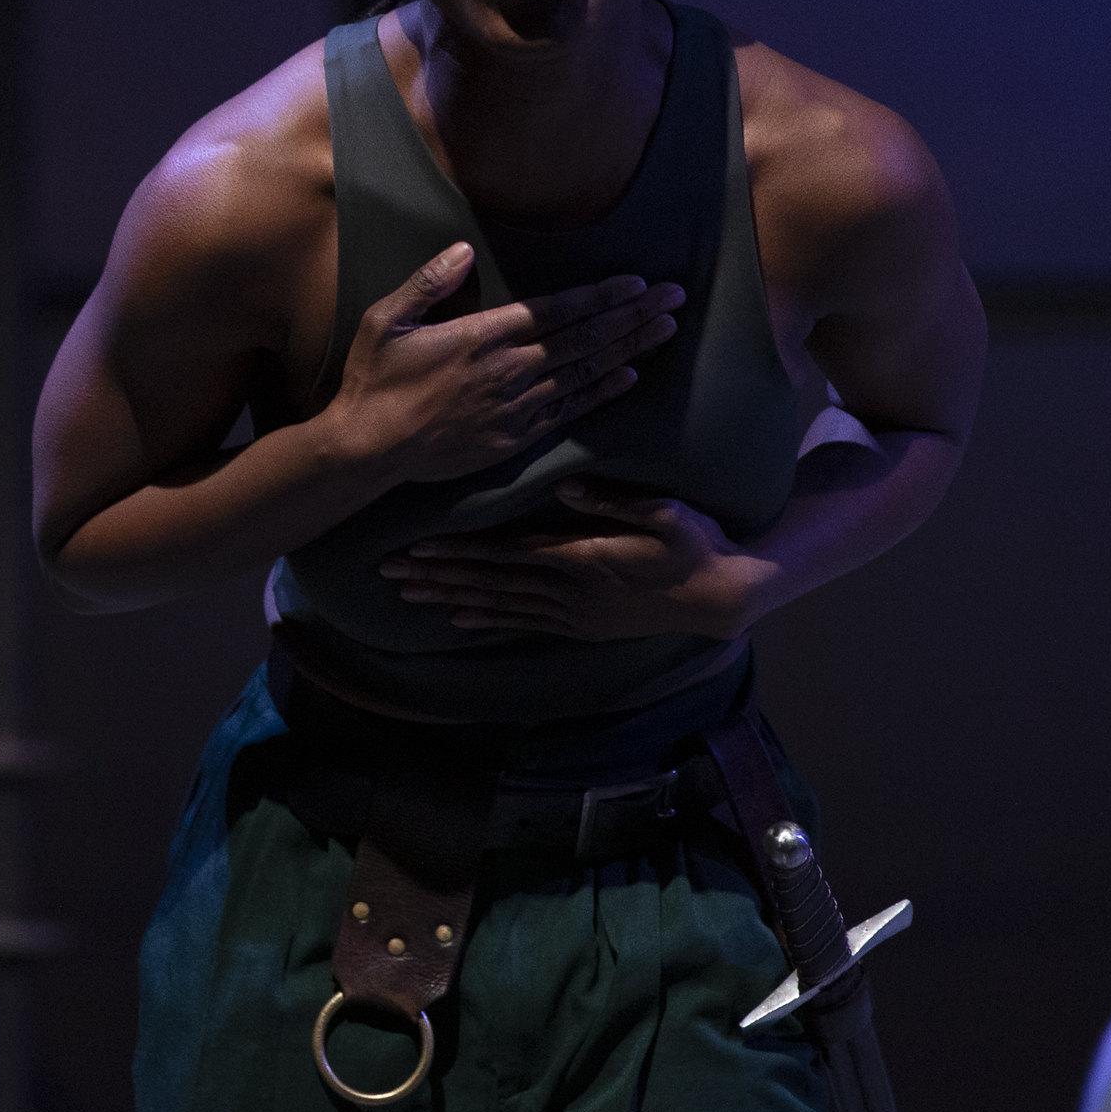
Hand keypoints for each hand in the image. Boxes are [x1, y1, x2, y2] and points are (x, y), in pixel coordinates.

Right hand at [330, 245, 683, 485]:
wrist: (369, 450)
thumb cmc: (374, 380)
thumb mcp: (385, 319)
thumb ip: (427, 283)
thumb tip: (463, 251)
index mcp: (483, 336)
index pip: (557, 310)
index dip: (602, 296)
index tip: (638, 283)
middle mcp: (510, 370)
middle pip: (585, 337)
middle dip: (634, 314)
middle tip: (675, 297)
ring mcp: (517, 407)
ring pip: (586, 372)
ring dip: (630, 348)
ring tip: (667, 330)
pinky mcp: (516, 438)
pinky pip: (571, 411)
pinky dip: (603, 392)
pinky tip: (630, 376)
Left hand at [379, 478, 769, 638]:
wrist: (720, 597)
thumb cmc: (695, 545)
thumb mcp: (667, 513)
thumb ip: (614, 500)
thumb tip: (564, 485)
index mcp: (581, 558)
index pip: (505, 554)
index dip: (459, 550)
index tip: (418, 546)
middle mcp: (567, 591)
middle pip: (489, 582)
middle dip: (438, 575)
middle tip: (390, 571)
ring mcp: (572, 614)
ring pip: (498, 605)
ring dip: (451, 598)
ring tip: (409, 594)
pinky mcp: (580, 626)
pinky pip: (521, 623)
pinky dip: (486, 619)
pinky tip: (458, 619)